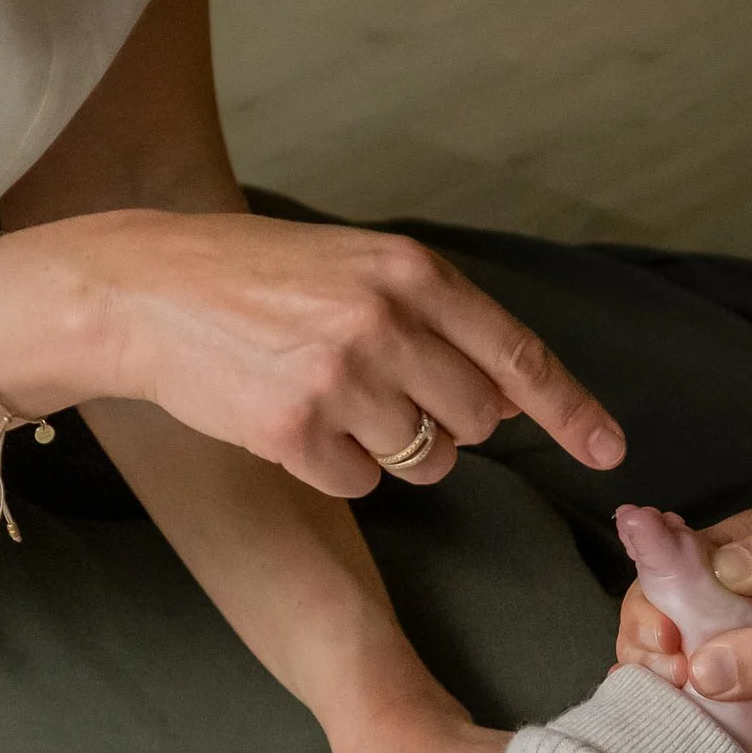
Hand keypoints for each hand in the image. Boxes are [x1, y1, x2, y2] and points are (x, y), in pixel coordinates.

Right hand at [0, 208, 625, 501]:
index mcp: (409, 273)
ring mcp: (340, 380)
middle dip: (448, 424)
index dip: (570, 410)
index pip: (516, 355)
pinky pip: (360, 485)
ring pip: (424, 461)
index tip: (608, 449)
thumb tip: (510, 396)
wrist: (143, 291)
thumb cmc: (254, 279)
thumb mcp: (354, 267)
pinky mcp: (295, 432)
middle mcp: (385, 323)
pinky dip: (337, 468)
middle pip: (476, 420)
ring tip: (329, 401)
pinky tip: (293, 422)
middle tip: (385, 394)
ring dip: (391, 450)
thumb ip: (434, 317)